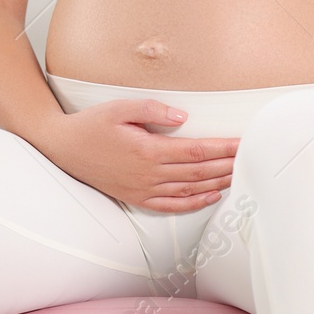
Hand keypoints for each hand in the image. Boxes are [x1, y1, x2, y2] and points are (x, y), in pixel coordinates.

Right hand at [32, 99, 237, 212]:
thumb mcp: (119, 108)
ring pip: (189, 188)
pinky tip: (212, 195)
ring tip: (239, 174)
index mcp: (147, 150)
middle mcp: (148, 174)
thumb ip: (152, 110)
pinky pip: (171, 205)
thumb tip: (183, 117)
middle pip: (199, 171)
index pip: (196, 150)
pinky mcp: (137, 197)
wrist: (63, 148)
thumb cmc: (91, 125)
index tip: (242, 143)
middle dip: (228, 164)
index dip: (223, 148)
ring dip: (217, 182)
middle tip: (250, 157)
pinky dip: (194, 202)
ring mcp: (143, 189)